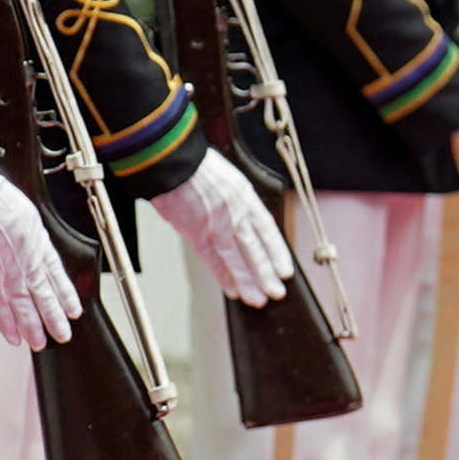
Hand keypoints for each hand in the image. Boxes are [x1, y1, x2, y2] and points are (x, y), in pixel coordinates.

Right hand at [0, 170, 81, 348]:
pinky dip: (7, 325)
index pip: (56, 273)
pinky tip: (14, 339)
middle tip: (63, 334)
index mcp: (38, 242)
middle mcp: (28, 261)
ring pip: (27, 307)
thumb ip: (27, 232)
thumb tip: (26, 240)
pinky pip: (0, 308)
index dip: (65, 293)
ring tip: (41, 343)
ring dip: (35, 328)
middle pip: (46, 295)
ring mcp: (10, 273)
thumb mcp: (24, 212)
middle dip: (55, 317)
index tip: (73, 308)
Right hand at [154, 161, 293, 305]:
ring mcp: (217, 224)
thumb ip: (233, 198)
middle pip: (255, 248)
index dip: (277, 251)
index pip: (267, 229)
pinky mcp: (197, 233)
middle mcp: (235, 212)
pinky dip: (223, 276)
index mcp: (244, 196)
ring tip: (258, 299)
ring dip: (249, 281)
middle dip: (267, 272)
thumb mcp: (226, 176)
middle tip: (277, 292)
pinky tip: (233, 289)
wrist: (173, 160)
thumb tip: (238, 215)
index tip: (285, 268)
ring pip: (237, 258)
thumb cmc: (194, 164)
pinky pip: (213, 259)